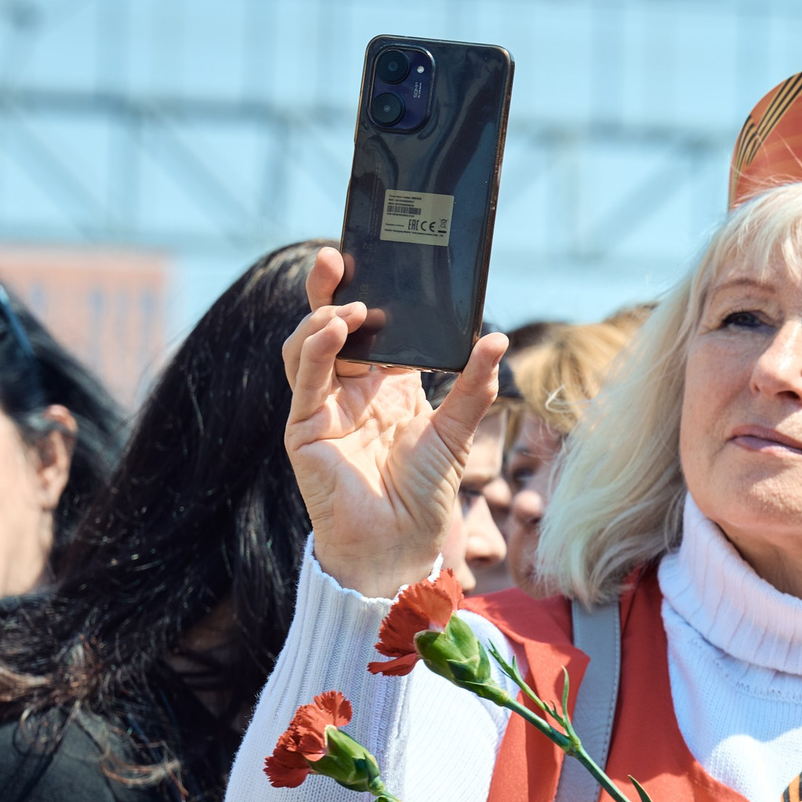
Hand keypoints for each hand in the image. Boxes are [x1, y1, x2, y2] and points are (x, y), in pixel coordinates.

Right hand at [282, 246, 509, 597]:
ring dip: (324, 317)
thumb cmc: (425, 494)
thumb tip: (496, 339)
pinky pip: (304, 379)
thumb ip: (473, 387)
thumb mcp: (458, 432)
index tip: (378, 260)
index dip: (371, 294)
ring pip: (308, 345)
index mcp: (386, 385)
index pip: (373, 328)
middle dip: (331, 289)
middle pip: (332, 326)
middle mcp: (350, 390)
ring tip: (353, 304)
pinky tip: (335, 328)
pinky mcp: (305, 428)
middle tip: (338, 255)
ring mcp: (323, 407)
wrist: (399, 546)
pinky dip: (316, 348)